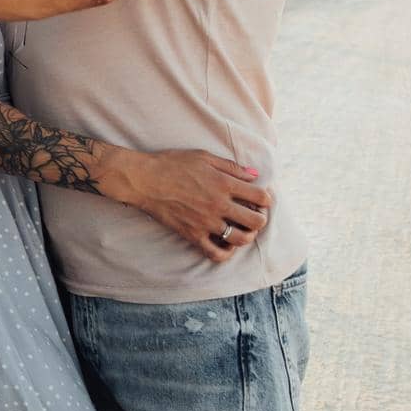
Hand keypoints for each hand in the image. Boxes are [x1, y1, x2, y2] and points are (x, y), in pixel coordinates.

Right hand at [111, 149, 272, 262]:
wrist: (143, 179)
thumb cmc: (172, 164)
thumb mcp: (203, 157)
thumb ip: (232, 167)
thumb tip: (255, 175)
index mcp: (224, 183)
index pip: (261, 197)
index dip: (266, 199)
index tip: (261, 198)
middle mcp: (218, 205)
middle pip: (256, 221)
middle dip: (261, 219)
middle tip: (253, 215)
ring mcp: (205, 222)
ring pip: (241, 239)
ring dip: (247, 236)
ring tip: (242, 229)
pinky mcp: (192, 235)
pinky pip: (216, 253)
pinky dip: (226, 253)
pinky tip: (225, 243)